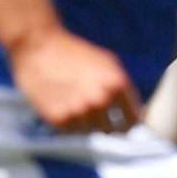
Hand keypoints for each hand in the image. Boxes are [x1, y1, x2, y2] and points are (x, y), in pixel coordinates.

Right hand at [11, 28, 142, 132]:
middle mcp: (100, 100)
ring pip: (91, 132)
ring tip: (76, 104)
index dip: (129, 124)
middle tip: (96, 113)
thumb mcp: (108, 64)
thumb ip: (122, 89)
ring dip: (86, 124)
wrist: (38, 45)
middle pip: (113, 131)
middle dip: (108, 124)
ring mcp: (78, 111)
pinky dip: (68, 123)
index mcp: (116, 85)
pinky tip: (63, 105)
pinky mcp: (58, 117)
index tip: (125, 125)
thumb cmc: (75, 52)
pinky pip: (71, 131)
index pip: (133, 121)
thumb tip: (138, 115)